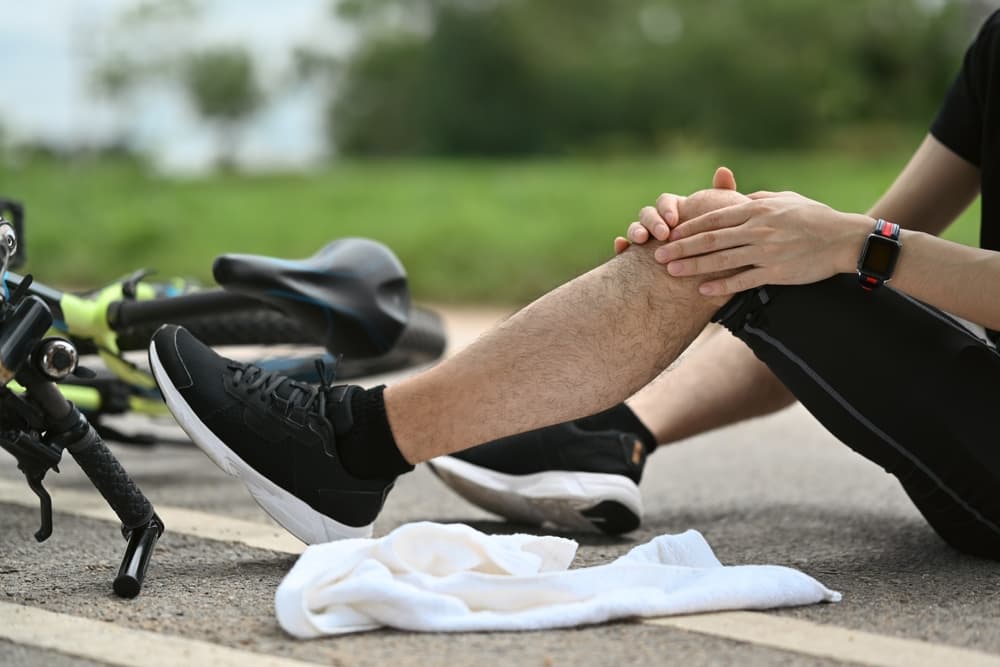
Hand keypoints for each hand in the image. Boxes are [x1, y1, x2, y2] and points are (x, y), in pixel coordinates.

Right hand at [614, 167, 737, 254]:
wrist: (713, 275)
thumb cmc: (719, 242)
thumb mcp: (724, 219)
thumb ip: (722, 195)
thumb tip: (722, 170)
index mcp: (676, 212)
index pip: (665, 201)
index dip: (666, 209)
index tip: (674, 220)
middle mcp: (658, 224)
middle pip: (647, 214)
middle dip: (652, 222)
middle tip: (662, 235)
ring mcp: (647, 241)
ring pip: (634, 230)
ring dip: (635, 231)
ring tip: (640, 240)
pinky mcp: (637, 259)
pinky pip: (623, 251)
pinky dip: (620, 247)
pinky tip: (620, 247)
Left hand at [655, 191, 873, 295]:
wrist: (845, 239)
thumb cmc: (815, 216)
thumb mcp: (785, 199)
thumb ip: (758, 198)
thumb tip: (739, 197)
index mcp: (756, 209)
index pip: (713, 218)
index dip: (688, 227)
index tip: (668, 233)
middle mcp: (757, 229)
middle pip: (710, 239)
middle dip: (681, 247)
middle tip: (657, 254)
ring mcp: (766, 251)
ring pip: (721, 259)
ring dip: (693, 266)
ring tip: (670, 272)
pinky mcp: (776, 272)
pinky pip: (743, 280)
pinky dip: (721, 285)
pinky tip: (702, 290)